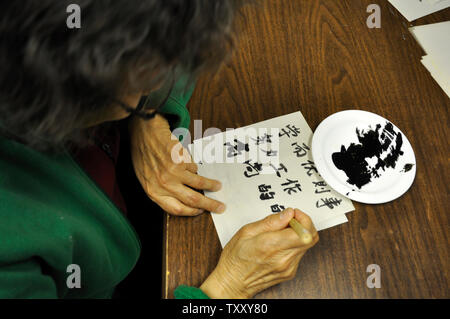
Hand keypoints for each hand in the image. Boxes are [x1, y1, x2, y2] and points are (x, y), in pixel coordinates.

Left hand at [129, 114, 225, 215]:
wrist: (143, 131)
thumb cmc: (142, 154)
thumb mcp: (146, 178)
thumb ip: (160, 190)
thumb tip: (180, 198)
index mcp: (153, 192)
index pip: (176, 210)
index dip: (191, 212)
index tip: (200, 211)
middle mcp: (164, 185)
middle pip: (192, 200)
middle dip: (209, 205)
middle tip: (220, 207)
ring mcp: (173, 172)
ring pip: (199, 184)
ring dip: (211, 186)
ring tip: (217, 186)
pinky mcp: (181, 160)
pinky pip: (194, 167)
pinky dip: (194, 166)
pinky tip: (189, 162)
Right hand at [200, 208, 318, 297]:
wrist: (233, 282)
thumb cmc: (236, 258)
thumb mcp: (246, 232)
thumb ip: (270, 222)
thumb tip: (287, 214)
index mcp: (271, 246)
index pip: (304, 232)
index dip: (303, 218)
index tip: (293, 214)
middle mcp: (284, 259)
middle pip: (311, 237)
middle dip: (303, 223)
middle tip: (289, 220)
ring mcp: (289, 267)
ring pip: (307, 245)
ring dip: (299, 234)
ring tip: (281, 232)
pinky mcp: (290, 272)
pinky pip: (300, 253)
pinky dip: (294, 244)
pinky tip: (280, 243)